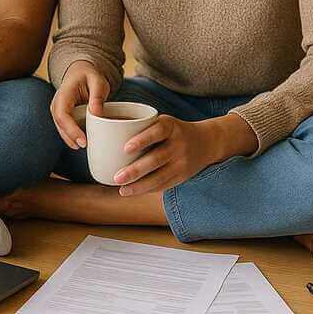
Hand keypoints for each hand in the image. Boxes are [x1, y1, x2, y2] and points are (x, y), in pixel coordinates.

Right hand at [51, 60, 110, 149]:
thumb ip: (97, 96)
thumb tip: (96, 114)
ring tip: (88, 147)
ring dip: (72, 140)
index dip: (72, 131)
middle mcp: (57, 104)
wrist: (81, 73)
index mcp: (64, 94)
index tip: (83, 142)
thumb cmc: (90, 77)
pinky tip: (85, 142)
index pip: (63, 116)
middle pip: (60, 126)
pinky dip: (74, 137)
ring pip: (62, 130)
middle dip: (71, 139)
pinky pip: (66, 130)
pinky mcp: (63, 117)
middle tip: (87, 147)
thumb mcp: (98, 81)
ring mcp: (58, 112)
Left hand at [113, 113, 258, 196]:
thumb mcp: (163, 122)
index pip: (157, 131)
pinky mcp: (183, 176)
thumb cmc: (173, 131)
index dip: (142, 139)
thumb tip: (105, 134)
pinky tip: (133, 191)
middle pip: (157, 159)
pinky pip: (164, 185)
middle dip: (135, 170)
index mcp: (171, 126)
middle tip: (116, 177)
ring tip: (122, 189)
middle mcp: (178, 144)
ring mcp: (182, 161)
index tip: (125, 148)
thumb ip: (142, 127)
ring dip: (140, 185)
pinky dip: (148, 189)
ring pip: (160, 176)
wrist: (207, 141)